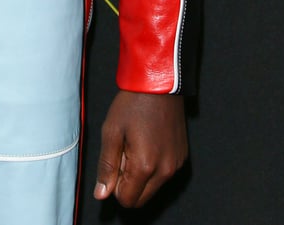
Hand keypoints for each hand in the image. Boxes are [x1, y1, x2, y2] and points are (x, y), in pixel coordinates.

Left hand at [93, 90, 187, 207]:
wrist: (159, 84)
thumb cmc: (133, 103)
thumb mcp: (111, 131)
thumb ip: (106, 166)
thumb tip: (101, 194)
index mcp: (145, 166)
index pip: (127, 200)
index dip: (115, 185)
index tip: (116, 161)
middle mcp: (165, 170)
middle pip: (141, 198)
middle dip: (129, 182)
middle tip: (125, 152)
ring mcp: (176, 164)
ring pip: (153, 187)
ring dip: (141, 174)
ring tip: (137, 143)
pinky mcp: (182, 157)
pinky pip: (164, 174)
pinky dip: (154, 165)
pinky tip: (149, 141)